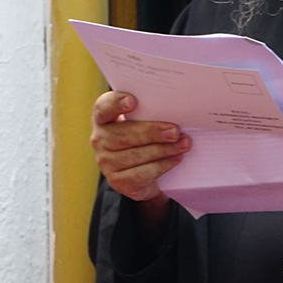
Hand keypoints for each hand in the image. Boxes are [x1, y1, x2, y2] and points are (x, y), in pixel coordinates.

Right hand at [90, 91, 190, 220]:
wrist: (142, 174)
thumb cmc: (143, 139)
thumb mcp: (142, 122)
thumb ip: (149, 114)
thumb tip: (173, 113)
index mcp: (103, 118)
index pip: (103, 107)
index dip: (116, 103)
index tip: (132, 101)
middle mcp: (99, 140)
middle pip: (125, 135)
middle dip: (153, 132)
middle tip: (175, 131)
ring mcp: (106, 162)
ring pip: (136, 155)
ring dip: (164, 150)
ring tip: (183, 145)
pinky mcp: (118, 181)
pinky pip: (142, 173)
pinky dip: (162, 165)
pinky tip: (175, 159)